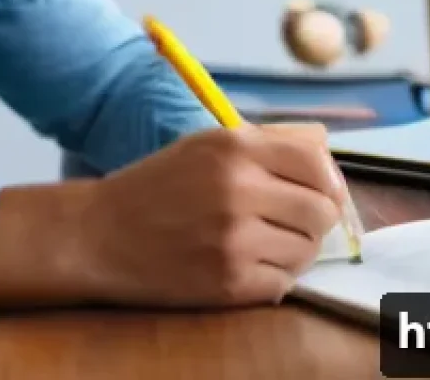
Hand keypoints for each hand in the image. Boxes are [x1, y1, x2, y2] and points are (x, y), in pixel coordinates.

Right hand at [77, 124, 347, 307]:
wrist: (100, 233)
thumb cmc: (157, 186)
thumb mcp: (206, 146)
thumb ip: (261, 150)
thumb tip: (323, 171)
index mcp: (235, 148)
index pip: (314, 163)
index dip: (329, 182)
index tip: (326, 194)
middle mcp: (240, 189)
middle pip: (320, 210)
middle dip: (316, 220)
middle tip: (295, 224)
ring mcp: (235, 239)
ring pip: (306, 250)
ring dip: (295, 251)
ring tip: (266, 244)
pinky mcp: (228, 283)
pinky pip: (282, 284)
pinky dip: (273, 278)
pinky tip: (249, 266)